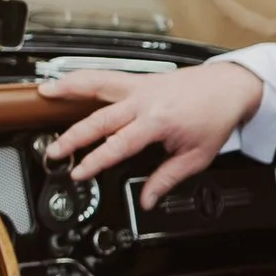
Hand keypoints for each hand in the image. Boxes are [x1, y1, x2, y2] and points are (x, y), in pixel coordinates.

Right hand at [41, 58, 267, 209]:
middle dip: (74, 137)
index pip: (119, 145)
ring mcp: (139, 87)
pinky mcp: (138, 79)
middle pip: (101, 119)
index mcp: (159, 121)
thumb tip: (147, 199)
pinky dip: (83, 77)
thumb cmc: (215, 117)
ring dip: (70, 88)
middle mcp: (145, 101)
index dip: (96, 161)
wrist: (230, 86)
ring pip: (98, 86)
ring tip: (45, 93)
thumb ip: (167, 179)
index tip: (80, 173)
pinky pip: (106, 76)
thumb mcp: (196, 157)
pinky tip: (66, 78)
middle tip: (55, 152)